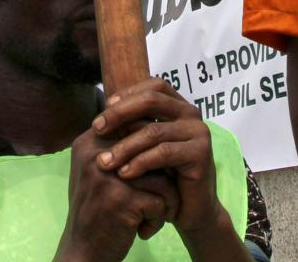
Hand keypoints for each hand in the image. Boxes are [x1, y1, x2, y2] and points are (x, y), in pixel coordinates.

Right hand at [56, 129, 175, 261]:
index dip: (153, 151)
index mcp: (89, 142)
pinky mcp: (122, 201)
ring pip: (163, 178)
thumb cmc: (97, 210)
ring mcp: (107, 177)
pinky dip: (159, 219)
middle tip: (160, 196)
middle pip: (153, 151)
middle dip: (164, 176)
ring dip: (165, 201)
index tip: (151, 175)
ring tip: (152, 215)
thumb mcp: (99, 171)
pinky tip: (143, 230)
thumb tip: (158, 123)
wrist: (82, 252)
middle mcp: (95, 155)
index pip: (136, 127)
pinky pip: (162, 201)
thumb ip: (120, 146)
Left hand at [93, 78, 230, 237]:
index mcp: (178, 105)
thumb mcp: (145, 147)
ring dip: (124, 146)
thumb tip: (100, 118)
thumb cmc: (163, 177)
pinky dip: (140, 162)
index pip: (152, 87)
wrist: (190, 210)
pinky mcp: (201, 153)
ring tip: (104, 162)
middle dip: (119, 113)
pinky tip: (124, 173)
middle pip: (152, 101)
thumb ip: (132, 128)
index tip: (103, 111)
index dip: (127, 94)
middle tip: (96, 129)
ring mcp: (198, 132)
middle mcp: (191, 113)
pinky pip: (164, 153)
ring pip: (154, 131)